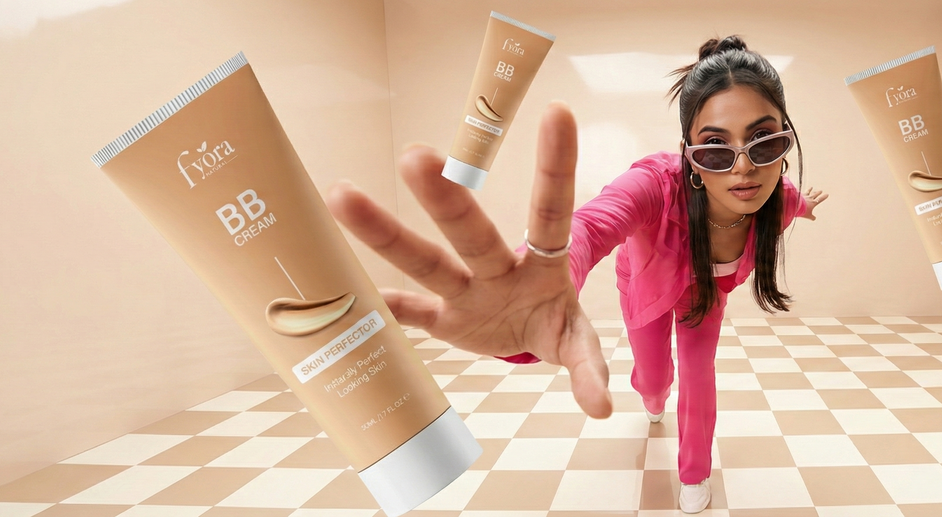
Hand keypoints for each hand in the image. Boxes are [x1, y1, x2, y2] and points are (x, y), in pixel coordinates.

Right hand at [324, 102, 611, 418]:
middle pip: (472, 232)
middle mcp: (498, 268)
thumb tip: (602, 407)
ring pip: (426, 262)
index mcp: (543, 262)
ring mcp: (466, 291)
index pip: (552, 209)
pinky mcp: (444, 320)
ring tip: (340, 194)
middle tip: (415, 156)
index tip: (558, 111)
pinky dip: (383, 307)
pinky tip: (345, 288)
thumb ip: (588, 367)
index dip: (556, 164)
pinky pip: (411, 314)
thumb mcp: (577, 343)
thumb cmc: (555, 323)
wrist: (528, 337)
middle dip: (446, 199)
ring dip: (385, 234)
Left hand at [801, 186, 828, 220]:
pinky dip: (801, 191)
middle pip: (815, 194)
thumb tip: (814, 219)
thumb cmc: (802, 211)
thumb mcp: (808, 215)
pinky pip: (801, 192)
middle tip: (821, 190)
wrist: (795, 205)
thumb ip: (811, 217)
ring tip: (811, 187)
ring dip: (810, 190)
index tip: (827, 194)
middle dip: (818, 192)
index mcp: (813, 203)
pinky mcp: (799, 195)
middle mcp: (809, 198)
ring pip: (808, 192)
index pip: (820, 199)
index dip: (824, 197)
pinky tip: (799, 190)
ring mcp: (804, 196)